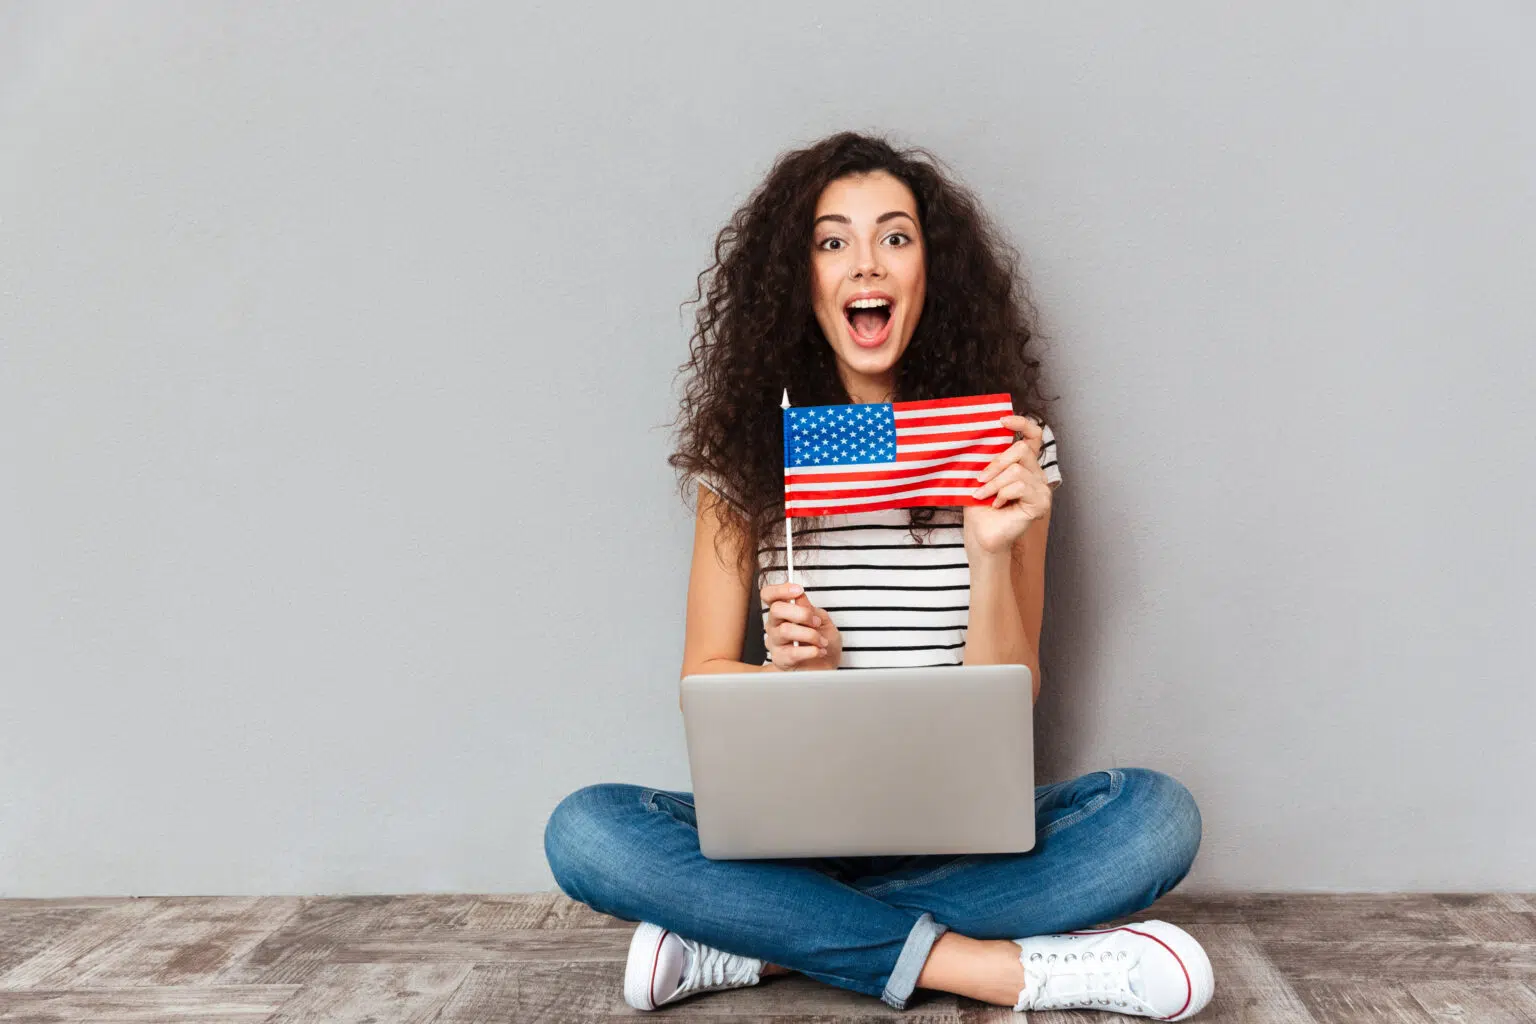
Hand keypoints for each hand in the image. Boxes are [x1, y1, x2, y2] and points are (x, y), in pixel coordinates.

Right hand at [761, 581, 842, 670]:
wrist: (827, 667)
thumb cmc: (823, 644)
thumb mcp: (822, 620)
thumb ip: (810, 608)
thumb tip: (800, 597)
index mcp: (783, 613)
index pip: (769, 595)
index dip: (780, 590)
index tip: (798, 590)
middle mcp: (775, 626)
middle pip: (777, 609)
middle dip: (802, 613)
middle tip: (815, 622)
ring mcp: (775, 643)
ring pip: (785, 630)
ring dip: (810, 634)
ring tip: (821, 641)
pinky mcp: (780, 660)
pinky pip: (793, 652)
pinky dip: (811, 650)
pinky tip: (819, 651)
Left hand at [963, 414, 1055, 556]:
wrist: (981, 534)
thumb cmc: (980, 507)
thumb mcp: (980, 475)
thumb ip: (987, 457)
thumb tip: (978, 434)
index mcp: (1023, 464)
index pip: (1033, 436)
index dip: (1022, 423)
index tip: (1001, 420)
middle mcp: (1036, 473)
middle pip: (1021, 449)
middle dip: (996, 463)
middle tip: (979, 479)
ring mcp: (1041, 488)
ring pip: (1017, 470)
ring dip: (994, 483)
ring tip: (983, 496)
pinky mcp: (1041, 502)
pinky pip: (1020, 486)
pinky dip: (1003, 494)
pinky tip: (998, 505)